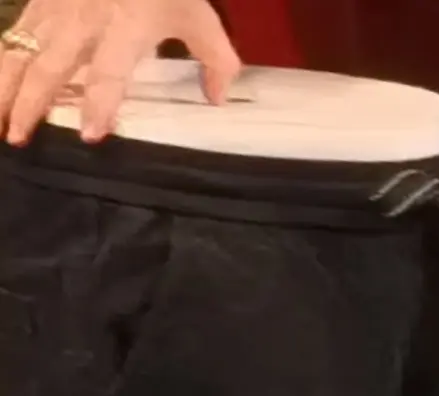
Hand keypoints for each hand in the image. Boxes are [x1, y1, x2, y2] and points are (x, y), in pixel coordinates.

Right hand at [0, 0, 240, 144]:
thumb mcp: (199, 15)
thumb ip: (215, 58)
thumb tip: (217, 100)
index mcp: (125, 27)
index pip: (109, 73)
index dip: (99, 105)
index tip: (90, 136)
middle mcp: (84, 21)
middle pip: (51, 67)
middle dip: (31, 104)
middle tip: (17, 139)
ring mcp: (57, 8)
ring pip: (22, 50)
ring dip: (4, 86)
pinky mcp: (42, 0)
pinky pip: (15, 33)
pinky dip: (2, 60)